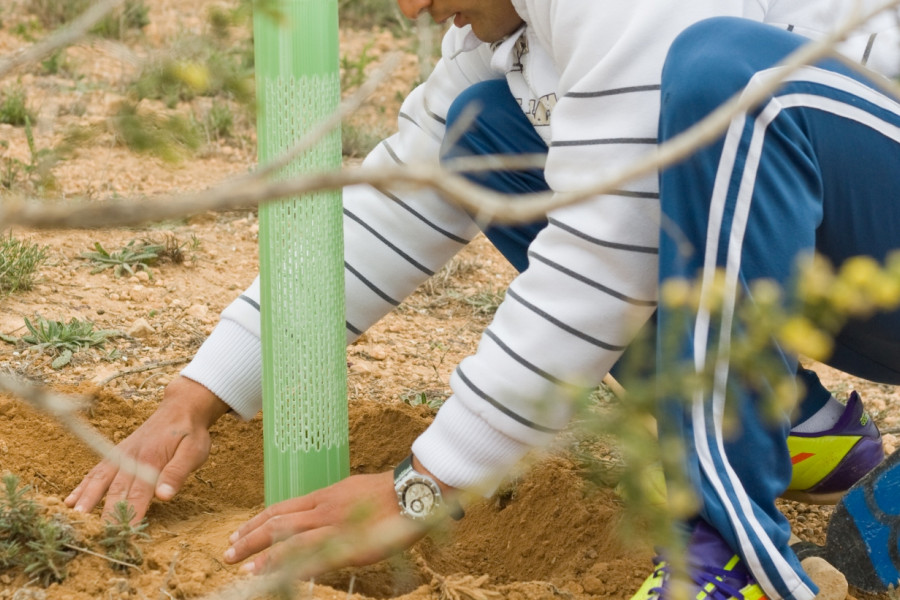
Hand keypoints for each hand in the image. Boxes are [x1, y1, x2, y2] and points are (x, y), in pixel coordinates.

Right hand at [65, 376, 229, 520]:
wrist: (181, 407)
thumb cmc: (190, 432)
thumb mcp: (194, 450)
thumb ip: (178, 472)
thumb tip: (164, 496)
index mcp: (151, 460)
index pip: (138, 494)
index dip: (131, 515)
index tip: (124, 535)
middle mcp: (131, 458)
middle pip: (115, 491)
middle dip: (105, 515)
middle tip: (95, 538)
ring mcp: (121, 455)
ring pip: (100, 480)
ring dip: (87, 500)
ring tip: (75, 519)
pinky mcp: (117, 453)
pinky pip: (97, 471)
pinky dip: (83, 486)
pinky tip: (71, 501)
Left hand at [223, 472, 431, 576]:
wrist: (414, 491)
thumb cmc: (388, 494)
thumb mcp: (351, 493)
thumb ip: (331, 507)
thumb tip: (315, 519)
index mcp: (324, 497)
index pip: (280, 509)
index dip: (255, 523)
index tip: (237, 534)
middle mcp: (324, 509)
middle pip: (277, 523)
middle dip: (249, 539)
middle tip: (228, 554)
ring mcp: (336, 525)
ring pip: (291, 538)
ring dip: (264, 554)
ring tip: (244, 567)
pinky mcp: (351, 543)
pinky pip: (317, 556)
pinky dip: (295, 565)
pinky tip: (280, 575)